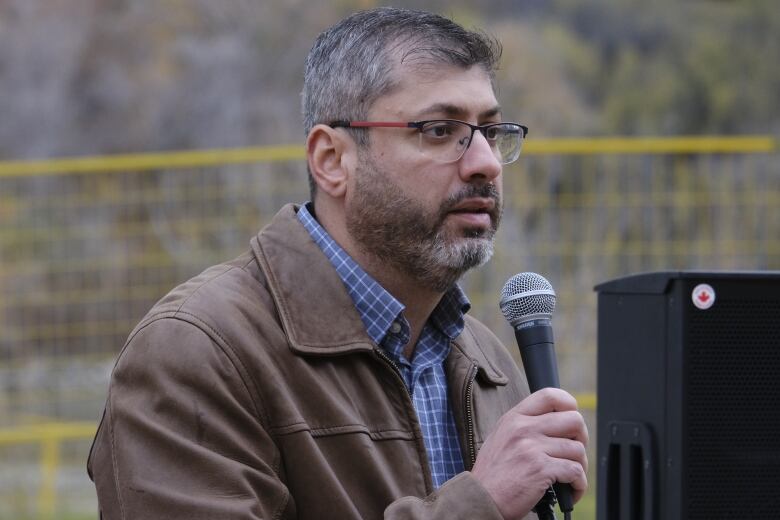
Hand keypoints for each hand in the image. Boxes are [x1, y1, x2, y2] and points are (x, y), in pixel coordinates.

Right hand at [471, 388, 588, 519]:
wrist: (480, 498)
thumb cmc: (492, 473)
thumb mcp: (501, 437)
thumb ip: (524, 426)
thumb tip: (555, 423)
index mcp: (514, 418)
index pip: (550, 395)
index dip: (569, 405)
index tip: (571, 421)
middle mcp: (523, 428)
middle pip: (573, 420)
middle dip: (581, 438)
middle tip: (573, 452)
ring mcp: (532, 447)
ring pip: (577, 449)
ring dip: (580, 466)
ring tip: (570, 478)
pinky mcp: (540, 469)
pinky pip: (575, 471)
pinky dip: (579, 485)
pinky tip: (570, 491)